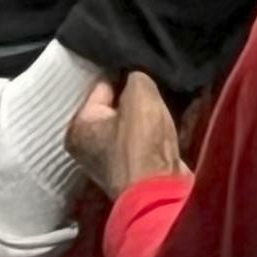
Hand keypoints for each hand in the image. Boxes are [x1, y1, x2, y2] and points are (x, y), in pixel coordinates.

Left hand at [66, 70, 184, 200]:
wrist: (159, 191)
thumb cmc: (141, 142)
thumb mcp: (140, 94)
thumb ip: (136, 74)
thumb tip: (137, 71)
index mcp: (79, 127)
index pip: (102, 84)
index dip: (126, 72)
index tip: (146, 66)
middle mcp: (88, 146)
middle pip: (118, 105)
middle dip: (141, 94)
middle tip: (161, 81)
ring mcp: (111, 160)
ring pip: (135, 121)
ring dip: (153, 111)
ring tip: (173, 96)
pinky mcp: (135, 169)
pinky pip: (146, 138)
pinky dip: (159, 129)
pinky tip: (176, 117)